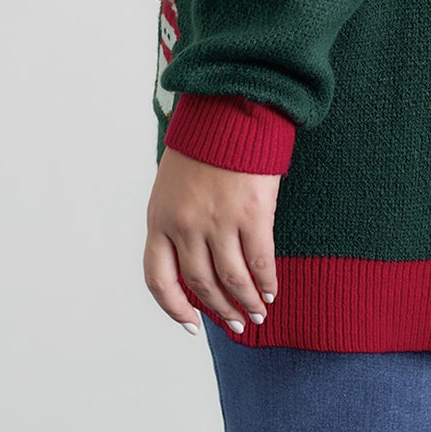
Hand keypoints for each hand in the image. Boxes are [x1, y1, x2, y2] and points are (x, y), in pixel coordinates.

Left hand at [143, 145, 279, 335]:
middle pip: (201, 284)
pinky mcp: (251, 211)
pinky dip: (266, 281)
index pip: (158, 280)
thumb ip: (176, 220)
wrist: (229, 107)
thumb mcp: (172, 185)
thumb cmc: (204, 143)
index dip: (175, 308)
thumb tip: (195, 262)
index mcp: (159, 218)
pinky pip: (259, 260)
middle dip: (221, 310)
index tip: (194, 324)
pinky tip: (271, 290)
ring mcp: (218, 220)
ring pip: (231, 278)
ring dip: (246, 302)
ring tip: (259, 313)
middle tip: (237, 323)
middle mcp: (185, 225)